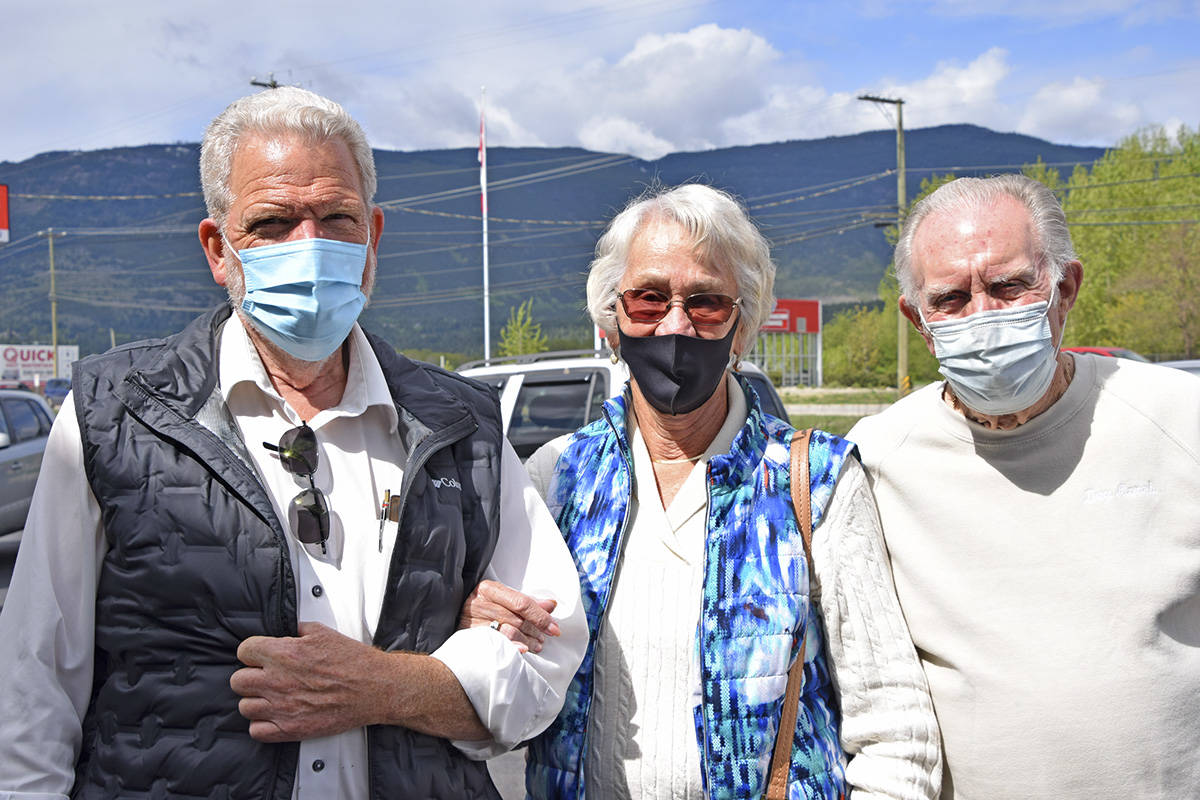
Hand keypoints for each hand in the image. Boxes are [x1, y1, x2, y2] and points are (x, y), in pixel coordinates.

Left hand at [231, 621, 388, 741]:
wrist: (375, 688)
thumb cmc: (354, 662)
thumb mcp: (324, 633)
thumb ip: (299, 631)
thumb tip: (288, 631)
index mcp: (284, 654)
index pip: (244, 651)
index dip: (252, 652)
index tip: (259, 656)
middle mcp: (278, 681)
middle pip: (237, 681)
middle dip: (249, 676)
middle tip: (264, 676)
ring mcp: (283, 708)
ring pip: (245, 707)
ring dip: (256, 701)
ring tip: (271, 697)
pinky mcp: (291, 729)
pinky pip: (257, 731)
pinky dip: (263, 725)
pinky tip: (275, 715)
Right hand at [458, 579, 559, 652]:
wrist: (452, 616)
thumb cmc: (484, 607)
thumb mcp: (503, 599)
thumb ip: (527, 602)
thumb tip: (551, 605)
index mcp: (489, 589)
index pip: (522, 603)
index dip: (541, 616)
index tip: (554, 628)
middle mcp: (479, 603)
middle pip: (517, 619)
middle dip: (535, 630)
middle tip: (545, 638)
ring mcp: (472, 621)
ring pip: (508, 632)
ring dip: (527, 641)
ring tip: (536, 645)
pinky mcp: (469, 637)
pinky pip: (496, 644)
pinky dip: (513, 648)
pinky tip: (523, 650)